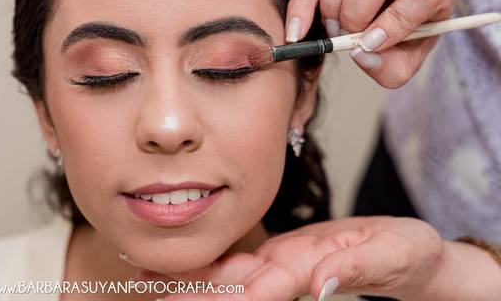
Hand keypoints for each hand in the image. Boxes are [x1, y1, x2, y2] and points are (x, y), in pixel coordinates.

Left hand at [136, 217, 453, 300]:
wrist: (408, 256)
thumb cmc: (408, 257)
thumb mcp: (393, 255)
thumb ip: (358, 266)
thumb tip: (324, 284)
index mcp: (306, 272)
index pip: (261, 287)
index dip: (228, 292)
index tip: (194, 297)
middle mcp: (284, 273)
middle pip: (232, 286)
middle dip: (194, 291)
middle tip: (150, 288)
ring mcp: (277, 266)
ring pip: (225, 274)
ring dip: (187, 277)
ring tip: (143, 275)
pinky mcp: (275, 256)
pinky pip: (233, 260)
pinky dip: (203, 262)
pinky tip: (170, 264)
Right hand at [285, 0, 453, 87]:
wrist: (382, 5)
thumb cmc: (398, 34)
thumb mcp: (404, 59)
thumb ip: (389, 68)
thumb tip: (361, 55)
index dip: (394, 21)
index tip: (369, 44)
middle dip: (355, 11)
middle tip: (347, 35)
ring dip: (331, 2)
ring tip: (333, 27)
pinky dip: (302, 4)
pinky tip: (299, 30)